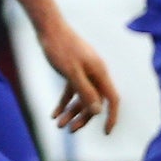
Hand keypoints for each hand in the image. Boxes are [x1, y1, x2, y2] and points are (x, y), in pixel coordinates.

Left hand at [37, 19, 118, 133]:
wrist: (48, 27)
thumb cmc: (60, 48)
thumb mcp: (72, 72)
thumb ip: (85, 91)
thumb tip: (98, 111)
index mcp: (100, 73)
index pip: (112, 99)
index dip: (111, 116)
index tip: (106, 132)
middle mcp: (95, 73)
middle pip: (95, 101)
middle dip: (84, 117)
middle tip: (70, 130)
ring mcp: (85, 72)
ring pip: (82, 97)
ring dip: (71, 112)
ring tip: (58, 125)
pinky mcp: (73, 70)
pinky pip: (72, 91)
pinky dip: (64, 102)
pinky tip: (54, 114)